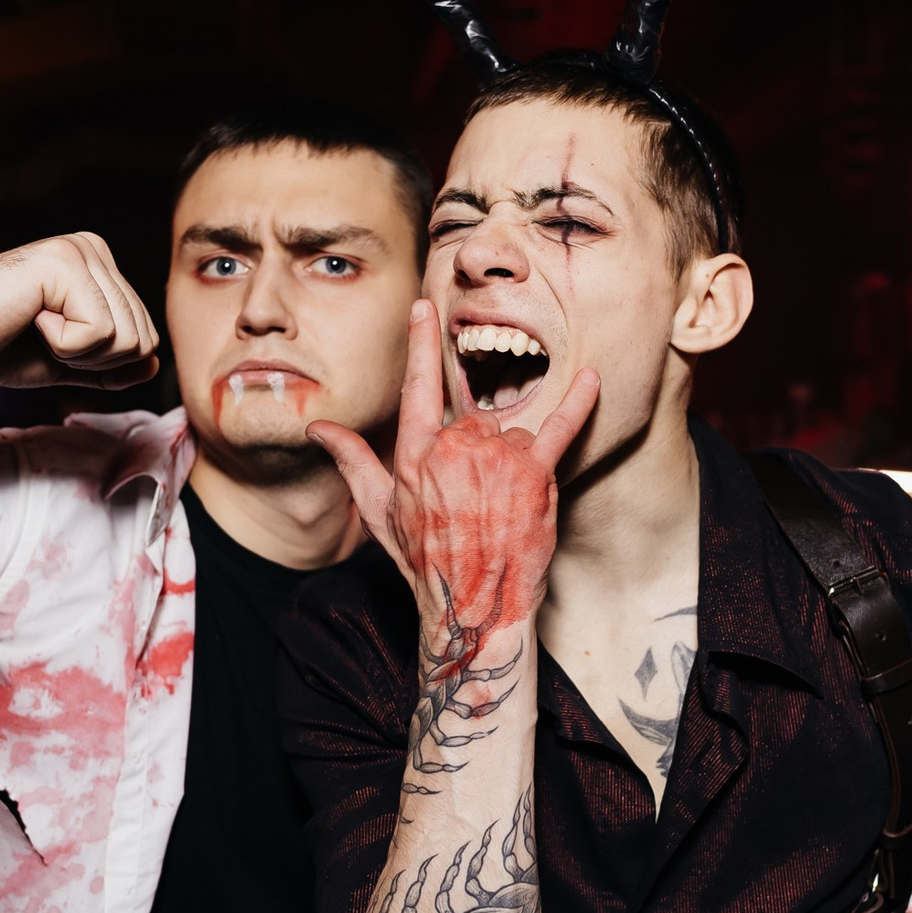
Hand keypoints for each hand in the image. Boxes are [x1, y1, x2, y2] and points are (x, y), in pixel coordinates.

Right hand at [0, 232, 160, 390]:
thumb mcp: (67, 362)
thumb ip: (111, 363)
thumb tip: (155, 363)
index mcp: (99, 268)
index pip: (144, 337)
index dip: (100, 363)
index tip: (50, 342)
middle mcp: (94, 249)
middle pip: (142, 339)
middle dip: (93, 360)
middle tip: (40, 337)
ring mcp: (80, 251)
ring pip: (127, 338)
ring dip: (77, 353)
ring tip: (33, 325)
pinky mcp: (63, 262)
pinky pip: (99, 332)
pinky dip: (62, 345)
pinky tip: (28, 318)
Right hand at [308, 299, 598, 630]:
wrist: (472, 604)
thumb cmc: (425, 559)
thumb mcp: (379, 511)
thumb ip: (352, 460)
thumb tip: (318, 429)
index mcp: (416, 453)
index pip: (418, 385)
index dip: (420, 343)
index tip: (425, 308)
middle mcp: (456, 448)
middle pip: (479, 420)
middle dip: (482, 452)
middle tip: (478, 498)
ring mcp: (497, 458)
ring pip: (514, 436)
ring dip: (515, 462)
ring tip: (505, 506)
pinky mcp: (535, 473)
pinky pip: (560, 427)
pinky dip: (578, 403)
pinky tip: (592, 381)